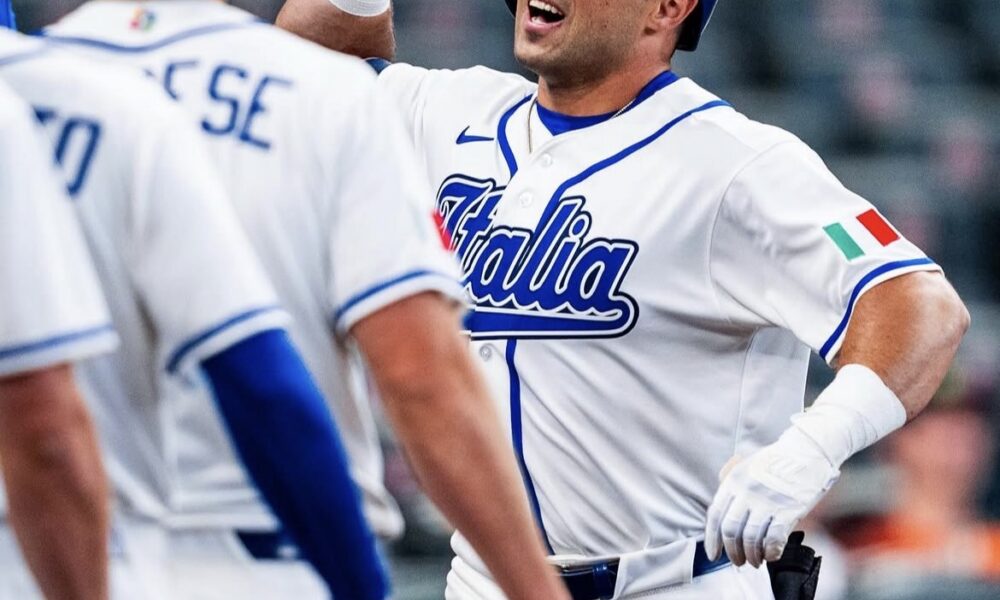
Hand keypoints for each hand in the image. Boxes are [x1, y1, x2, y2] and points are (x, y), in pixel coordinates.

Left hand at [704, 428, 838, 567]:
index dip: (712, 539)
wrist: (807, 451)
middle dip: (733, 552)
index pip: (715, 516)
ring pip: (751, 539)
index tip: (713, 555)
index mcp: (733, 481)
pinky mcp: (787, 510)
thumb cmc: (776, 462)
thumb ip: (732, 487)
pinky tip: (772, 555)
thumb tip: (722, 517)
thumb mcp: (745, 467)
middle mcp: (746, 491)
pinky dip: (771, 552)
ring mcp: (766, 501)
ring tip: (756, 561)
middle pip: (731, 531)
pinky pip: (774, 539)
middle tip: (738, 561)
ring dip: (753, 556)